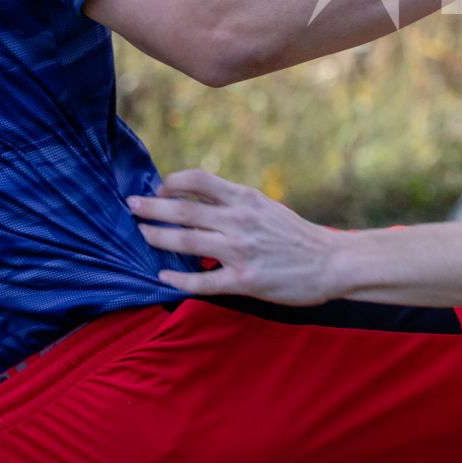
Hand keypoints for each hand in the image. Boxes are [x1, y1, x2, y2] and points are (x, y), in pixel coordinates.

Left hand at [130, 169, 337, 304]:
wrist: (331, 262)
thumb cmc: (297, 236)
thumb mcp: (266, 207)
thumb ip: (235, 203)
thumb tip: (198, 199)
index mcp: (246, 199)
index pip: (199, 181)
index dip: (173, 181)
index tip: (158, 187)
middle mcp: (239, 221)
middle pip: (183, 211)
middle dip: (151, 208)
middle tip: (130, 206)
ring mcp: (240, 252)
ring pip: (185, 242)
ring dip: (157, 238)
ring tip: (140, 236)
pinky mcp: (244, 281)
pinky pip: (201, 281)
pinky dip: (177, 279)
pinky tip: (161, 277)